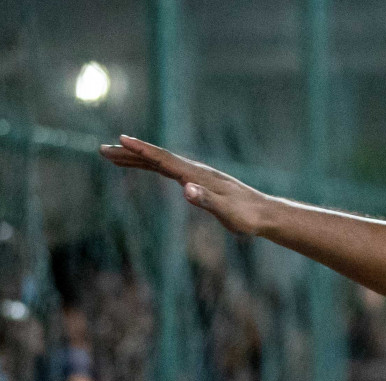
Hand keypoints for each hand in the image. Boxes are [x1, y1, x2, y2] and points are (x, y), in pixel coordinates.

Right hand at [99, 135, 272, 236]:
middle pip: (156, 158)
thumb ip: (207, 201)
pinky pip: (170, 171)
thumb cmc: (247, 217)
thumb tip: (186, 189)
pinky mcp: (200, 183)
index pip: (164, 160)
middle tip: (102, 149)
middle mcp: (195, 171)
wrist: (265, 215)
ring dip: (137, 159)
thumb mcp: (227, 213)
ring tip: (113, 156)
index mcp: (198, 176)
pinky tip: (147, 167)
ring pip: (160, 163)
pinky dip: (153, 166)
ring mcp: (197, 176)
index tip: (120, 140)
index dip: (142, 150)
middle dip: (130, 154)